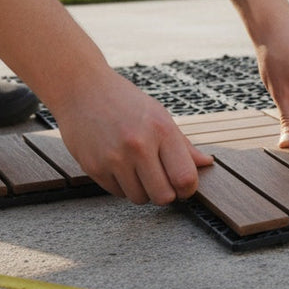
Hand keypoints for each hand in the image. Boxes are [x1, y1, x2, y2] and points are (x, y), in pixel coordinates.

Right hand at [53, 71, 212, 204]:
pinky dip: (123, 186)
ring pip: (140, 199)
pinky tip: (120, 167)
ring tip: (139, 170)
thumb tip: (207, 164)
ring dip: (143, 191)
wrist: (81, 89)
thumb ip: (183, 145)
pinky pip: (117, 193)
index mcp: (161, 130)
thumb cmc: (125, 101)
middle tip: (162, 181)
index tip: (184, 186)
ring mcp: (114, 158)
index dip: (188, 189)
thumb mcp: (159, 115)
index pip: (185, 178)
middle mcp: (139, 146)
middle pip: (163, 196)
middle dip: (166, 194)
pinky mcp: (93, 168)